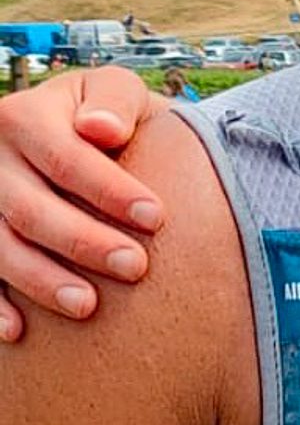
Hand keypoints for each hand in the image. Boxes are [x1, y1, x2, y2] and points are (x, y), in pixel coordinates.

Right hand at [0, 68, 162, 341]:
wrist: (84, 142)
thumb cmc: (113, 121)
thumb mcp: (119, 93)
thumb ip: (115, 101)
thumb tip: (100, 130)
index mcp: (24, 116)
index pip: (65, 157)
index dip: (109, 190)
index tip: (157, 218)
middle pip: (29, 208)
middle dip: (83, 241)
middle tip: (136, 267)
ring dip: (40, 279)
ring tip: (87, 306)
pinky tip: (18, 332)